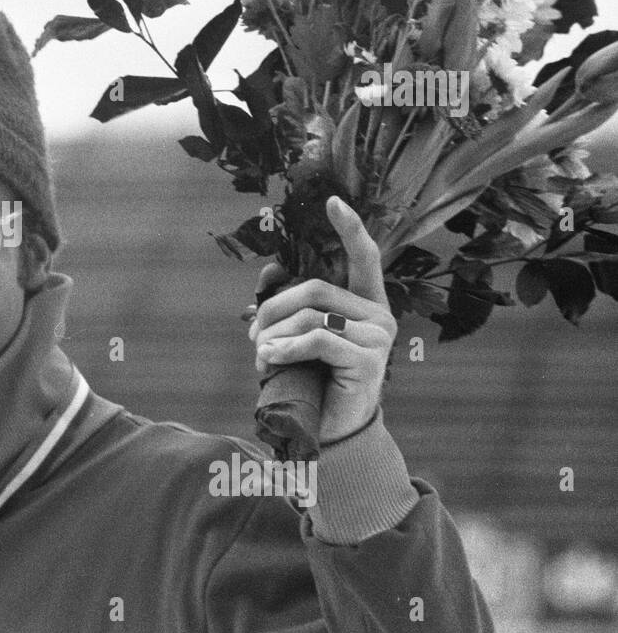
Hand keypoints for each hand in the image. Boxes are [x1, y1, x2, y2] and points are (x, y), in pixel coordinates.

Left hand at [247, 196, 397, 443]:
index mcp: (366, 302)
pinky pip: (318, 339)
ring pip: (312, 315)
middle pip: (316, 288)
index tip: (333, 201)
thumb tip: (268, 274)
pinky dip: (286, 348)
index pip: (364, 256)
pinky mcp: (370, 360)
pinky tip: (270, 360)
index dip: (350, 228)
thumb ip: (293, 308)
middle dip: (274, 308)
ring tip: (261, 357)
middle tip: (253, 335)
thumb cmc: (316, 381)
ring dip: (275, 335)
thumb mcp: (301, 339)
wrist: (335, 431)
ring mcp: (378, 336)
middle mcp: (379, 315)